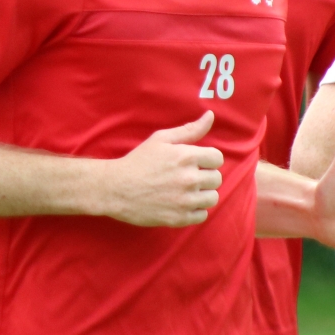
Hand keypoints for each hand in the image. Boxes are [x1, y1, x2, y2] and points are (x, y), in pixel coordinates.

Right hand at [95, 112, 223, 226]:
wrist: (116, 188)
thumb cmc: (138, 161)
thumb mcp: (161, 139)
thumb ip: (189, 129)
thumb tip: (211, 115)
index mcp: (186, 156)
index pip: (218, 158)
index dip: (207, 159)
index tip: (196, 162)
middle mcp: (189, 179)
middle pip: (217, 178)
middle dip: (205, 176)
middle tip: (187, 176)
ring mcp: (185, 201)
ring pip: (213, 198)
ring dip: (203, 194)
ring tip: (186, 191)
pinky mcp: (179, 218)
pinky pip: (202, 215)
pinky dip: (195, 210)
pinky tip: (182, 203)